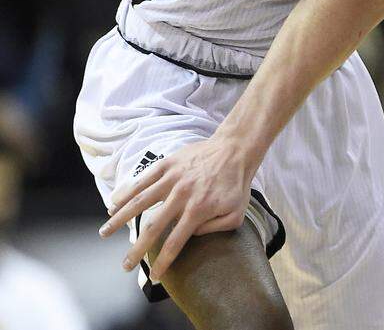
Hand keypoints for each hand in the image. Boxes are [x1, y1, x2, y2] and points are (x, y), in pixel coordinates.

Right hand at [98, 134, 258, 278]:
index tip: (154, 276)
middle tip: (124, 266)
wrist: (235, 150)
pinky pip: (142, 179)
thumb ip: (216, 229)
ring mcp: (172, 178)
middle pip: (152, 227)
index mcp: (198, 210)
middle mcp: (181, 195)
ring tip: (104, 233)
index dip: (163, 261)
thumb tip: (192, 235)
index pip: (175, 242)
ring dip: (119, 219)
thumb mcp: (237, 213)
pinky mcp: (167, 164)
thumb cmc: (237, 184)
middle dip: (136, 249)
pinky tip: (112, 204)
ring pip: (139, 201)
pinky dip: (125, 192)